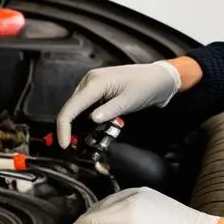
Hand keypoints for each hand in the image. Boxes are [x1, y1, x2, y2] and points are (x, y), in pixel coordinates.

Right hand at [56, 61, 180, 147]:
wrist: (159, 77)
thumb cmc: (147, 85)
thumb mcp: (129, 101)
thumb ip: (110, 111)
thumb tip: (92, 120)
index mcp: (95, 81)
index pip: (72, 107)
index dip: (64, 127)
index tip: (64, 144)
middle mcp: (90, 80)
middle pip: (70, 107)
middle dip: (68, 127)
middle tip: (72, 146)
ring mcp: (93, 83)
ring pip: (76, 106)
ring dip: (76, 123)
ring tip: (79, 140)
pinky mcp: (98, 88)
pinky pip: (85, 104)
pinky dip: (84, 117)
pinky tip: (88, 127)